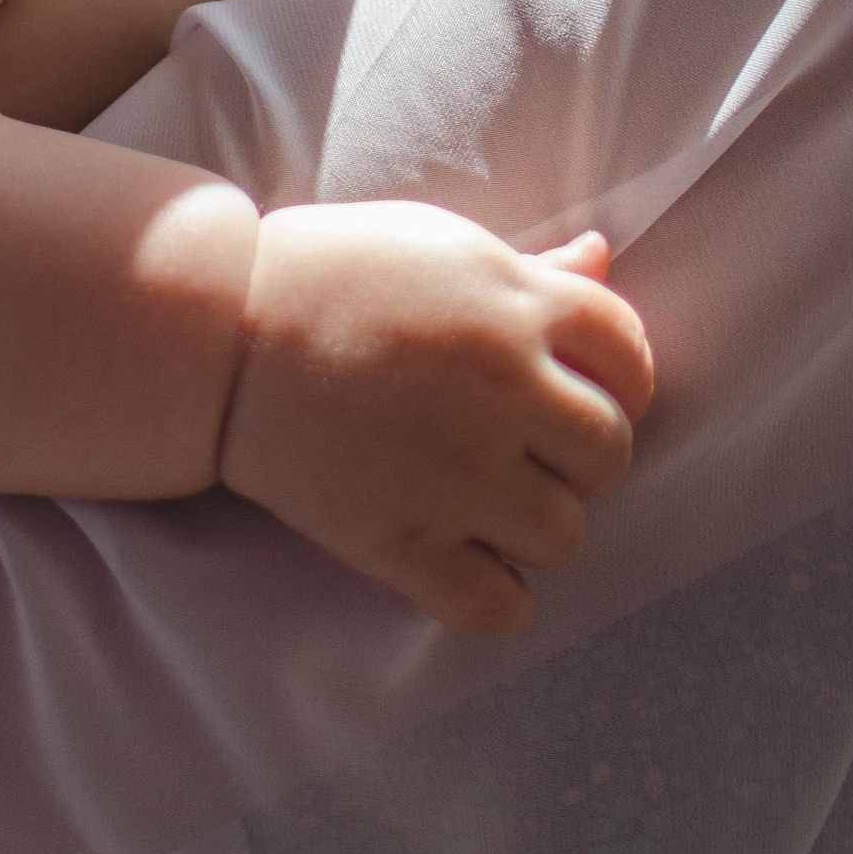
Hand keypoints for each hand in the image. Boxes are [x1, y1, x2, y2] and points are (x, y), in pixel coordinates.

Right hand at [217, 204, 652, 631]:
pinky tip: (466, 559)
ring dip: (536, 522)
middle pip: (610, 452)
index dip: (619, 377)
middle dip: (578, 453)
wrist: (220, 332)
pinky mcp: (400, 540)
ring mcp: (453, 472)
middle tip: (526, 444)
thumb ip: (530, 267)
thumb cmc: (332, 274)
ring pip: (565, 534)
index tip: (581, 387)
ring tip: (487, 499)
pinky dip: (495, 595)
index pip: (632, 355)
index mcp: (513, 304)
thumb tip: (604, 257)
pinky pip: (498, 606)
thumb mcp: (439, 247)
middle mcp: (499, 388)